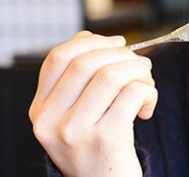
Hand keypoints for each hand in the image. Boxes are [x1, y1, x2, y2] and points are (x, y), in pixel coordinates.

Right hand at [29, 31, 157, 176]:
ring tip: (146, 83)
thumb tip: (91, 38)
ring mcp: (76, 131)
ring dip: (139, 71)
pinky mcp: (106, 139)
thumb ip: (76, 81)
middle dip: (122, 54)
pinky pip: (133, 93)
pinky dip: (149, 92)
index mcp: (40, 111)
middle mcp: (51, 121)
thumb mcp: (73, 117)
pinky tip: (147, 106)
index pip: (58, 58)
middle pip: (87, 61)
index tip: (117, 43)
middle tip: (140, 65)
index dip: (91, 42)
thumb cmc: (96, 149)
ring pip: (111, 74)